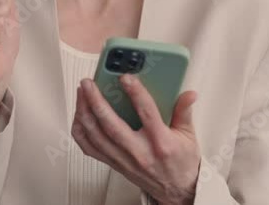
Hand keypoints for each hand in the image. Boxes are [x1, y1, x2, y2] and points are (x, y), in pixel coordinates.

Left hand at [72, 75, 200, 204]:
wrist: (176, 191)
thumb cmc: (181, 163)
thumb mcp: (188, 136)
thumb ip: (184, 112)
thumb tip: (189, 94)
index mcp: (161, 142)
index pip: (147, 113)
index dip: (135, 93)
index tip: (125, 77)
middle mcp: (139, 152)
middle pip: (111, 125)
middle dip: (96, 101)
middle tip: (89, 83)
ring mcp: (124, 159)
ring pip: (96, 135)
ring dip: (84, 112)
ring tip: (82, 93)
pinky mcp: (114, 164)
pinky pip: (89, 148)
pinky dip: (81, 131)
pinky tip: (79, 115)